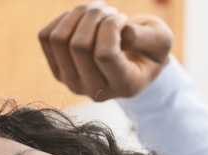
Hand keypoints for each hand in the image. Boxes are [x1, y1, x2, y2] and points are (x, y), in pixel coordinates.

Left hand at [39, 1, 173, 100]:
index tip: (122, 18)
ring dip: (78, 14)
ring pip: (59, 38)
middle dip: (94, 16)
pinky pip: (46, 36)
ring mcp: (72, 82)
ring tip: (97, 9)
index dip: (110, 26)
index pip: (105, 54)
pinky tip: (82, 17)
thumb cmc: (149, 47)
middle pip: (78, 45)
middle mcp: (95, 91)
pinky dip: (63, 18)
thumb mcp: (160, 40)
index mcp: (125, 85)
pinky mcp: (57, 70)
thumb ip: (144, 38)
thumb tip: (116, 33)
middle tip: (109, 9)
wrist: (134, 59)